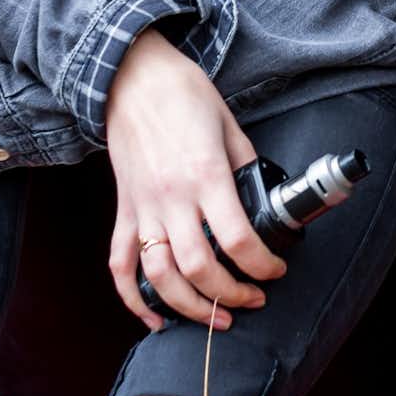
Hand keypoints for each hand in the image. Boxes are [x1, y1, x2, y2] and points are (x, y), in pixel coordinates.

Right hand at [102, 29, 287, 331]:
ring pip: (159, 276)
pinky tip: (154, 319)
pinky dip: (133, 299)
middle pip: (198, 268)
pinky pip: (120, 264)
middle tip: (253, 299)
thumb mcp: (231, 127)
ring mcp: (143, 207)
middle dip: (231, 295)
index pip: (236, 239)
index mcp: (205, 175)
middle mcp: (171, 197)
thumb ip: (245, 169)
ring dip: (188, 307)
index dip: (262, 265)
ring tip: (216, 317)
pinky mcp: (124, 209)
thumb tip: (263, 204)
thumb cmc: (185, 95)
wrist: (134, 77)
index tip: (275, 270)